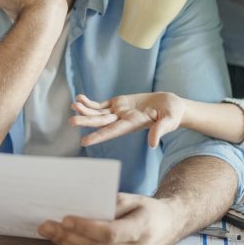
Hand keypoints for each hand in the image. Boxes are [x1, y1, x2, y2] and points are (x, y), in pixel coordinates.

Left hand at [38, 193, 183, 244]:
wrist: (168, 226)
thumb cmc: (148, 210)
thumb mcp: (133, 198)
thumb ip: (110, 203)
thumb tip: (82, 206)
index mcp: (141, 230)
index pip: (109, 233)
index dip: (86, 228)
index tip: (66, 219)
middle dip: (68, 237)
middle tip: (46, 226)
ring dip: (67, 244)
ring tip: (48, 231)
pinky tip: (62, 240)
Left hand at [70, 92, 186, 147]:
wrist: (170, 105)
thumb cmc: (172, 114)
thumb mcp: (169, 121)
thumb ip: (160, 131)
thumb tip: (153, 144)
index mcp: (132, 125)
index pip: (112, 132)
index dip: (98, 136)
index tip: (84, 142)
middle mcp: (122, 120)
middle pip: (101, 122)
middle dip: (86, 122)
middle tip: (71, 122)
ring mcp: (119, 112)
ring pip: (98, 113)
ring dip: (85, 110)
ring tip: (74, 105)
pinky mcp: (118, 104)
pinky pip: (100, 105)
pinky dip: (89, 103)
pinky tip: (79, 99)